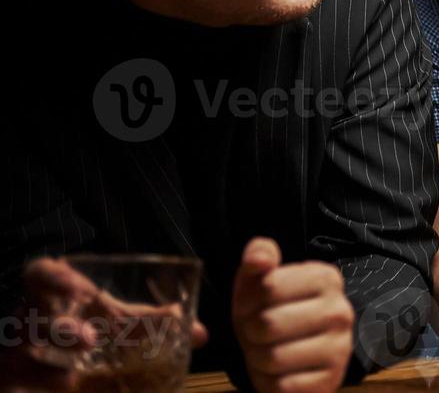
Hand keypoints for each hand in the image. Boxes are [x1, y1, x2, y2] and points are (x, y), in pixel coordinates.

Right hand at [1, 258, 207, 392]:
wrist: (45, 369)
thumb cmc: (85, 330)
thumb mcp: (115, 322)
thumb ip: (152, 324)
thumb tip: (200, 334)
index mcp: (53, 295)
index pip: (40, 274)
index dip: (55, 278)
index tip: (80, 287)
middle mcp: (29, 319)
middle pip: (31, 316)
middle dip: (60, 328)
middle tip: (90, 340)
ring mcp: (14, 350)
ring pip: (21, 353)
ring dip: (46, 368)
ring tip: (71, 381)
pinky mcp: (8, 378)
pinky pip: (14, 380)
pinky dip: (38, 384)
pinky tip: (65, 388)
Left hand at [232, 238, 353, 392]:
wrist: (297, 355)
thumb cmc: (274, 312)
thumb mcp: (261, 280)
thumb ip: (258, 257)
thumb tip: (259, 258)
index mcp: (326, 278)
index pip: (268, 286)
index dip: (246, 301)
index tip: (252, 306)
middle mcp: (340, 310)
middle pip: (267, 324)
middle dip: (249, 333)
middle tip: (256, 333)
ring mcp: (340, 347)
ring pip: (271, 358)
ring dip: (257, 360)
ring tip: (267, 352)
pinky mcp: (331, 380)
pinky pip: (282, 386)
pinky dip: (270, 383)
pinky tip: (280, 372)